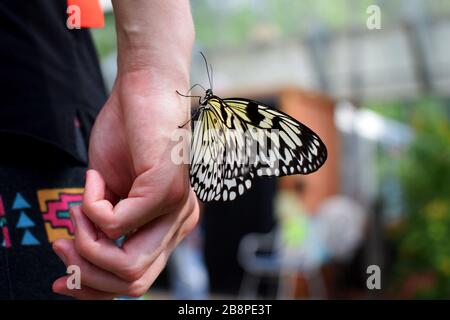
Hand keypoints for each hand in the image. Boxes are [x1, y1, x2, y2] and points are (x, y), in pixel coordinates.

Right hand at [52, 67, 198, 298]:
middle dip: (87, 272)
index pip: (138, 280)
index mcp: (169, 227)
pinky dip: (91, 206)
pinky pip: (115, 224)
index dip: (96, 289)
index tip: (61, 280)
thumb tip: (81, 260)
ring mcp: (176, 209)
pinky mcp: (165, 192)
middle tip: (63, 243)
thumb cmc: (128, 136)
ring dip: (87, 242)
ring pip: (126, 264)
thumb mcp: (111, 193)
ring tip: (80, 207)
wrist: (144, 91)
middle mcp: (180, 223)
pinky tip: (95, 179)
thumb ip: (104, 229)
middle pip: (134, 283)